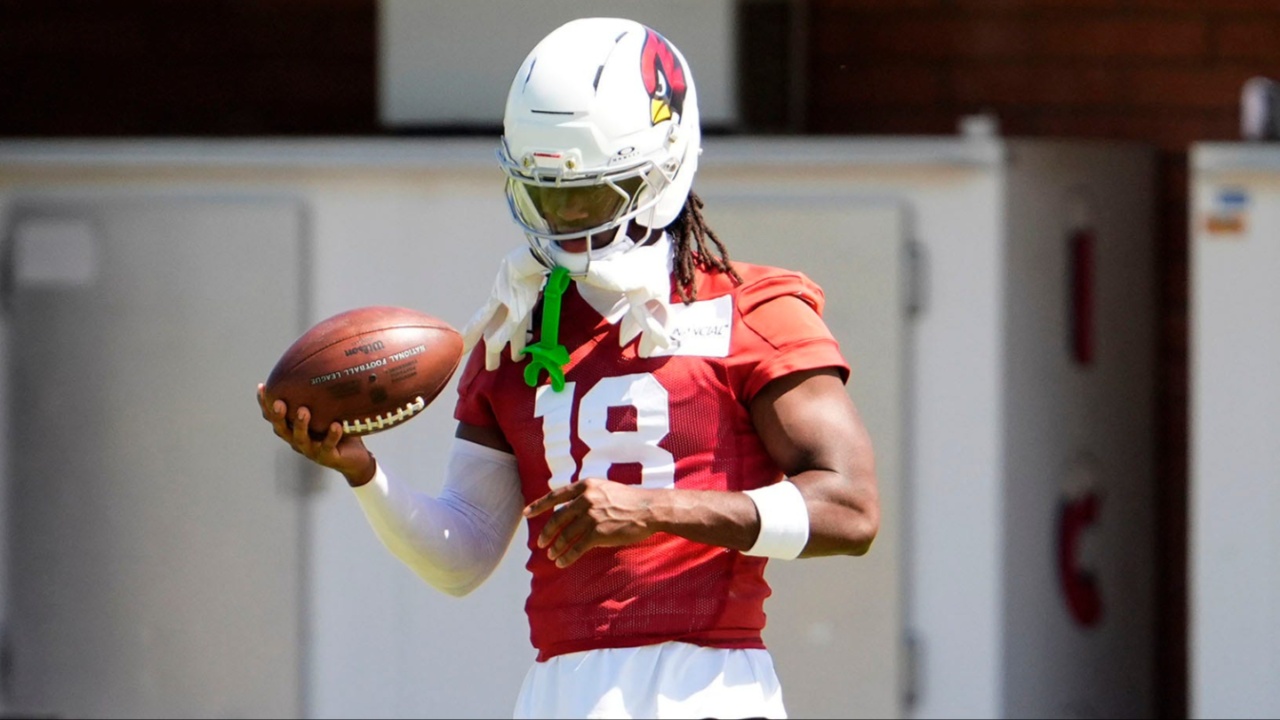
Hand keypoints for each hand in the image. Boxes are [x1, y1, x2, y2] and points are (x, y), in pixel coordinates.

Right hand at [256, 383, 375, 485]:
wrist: (355, 458)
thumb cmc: (338, 430)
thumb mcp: (327, 412)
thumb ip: (320, 396)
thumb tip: (321, 364)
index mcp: (294, 429)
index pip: (274, 417)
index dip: (265, 404)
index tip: (263, 387)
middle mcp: (298, 440)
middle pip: (282, 429)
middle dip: (277, 416)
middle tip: (278, 403)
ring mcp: (312, 450)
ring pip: (301, 439)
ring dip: (301, 425)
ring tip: (303, 411)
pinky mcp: (328, 457)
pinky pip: (328, 445)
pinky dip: (331, 436)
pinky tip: (336, 425)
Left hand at [524, 478, 659, 567]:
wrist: (648, 509)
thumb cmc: (629, 500)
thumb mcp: (604, 488)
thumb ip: (586, 494)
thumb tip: (568, 506)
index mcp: (585, 486)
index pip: (555, 496)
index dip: (539, 505)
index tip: (526, 514)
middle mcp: (585, 499)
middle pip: (557, 518)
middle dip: (546, 533)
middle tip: (540, 543)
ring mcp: (591, 515)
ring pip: (565, 535)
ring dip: (556, 548)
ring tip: (552, 555)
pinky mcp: (598, 532)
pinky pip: (576, 548)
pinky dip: (566, 557)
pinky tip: (562, 562)